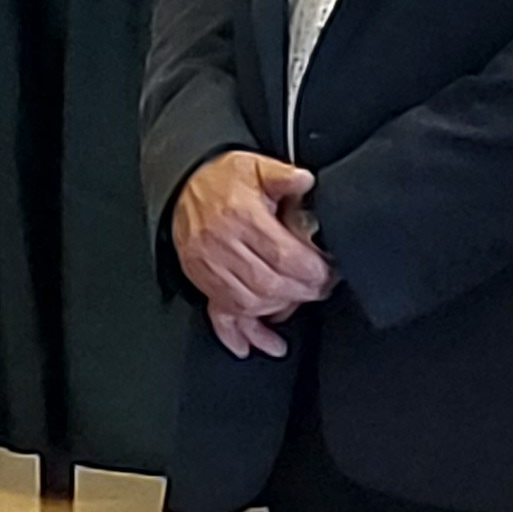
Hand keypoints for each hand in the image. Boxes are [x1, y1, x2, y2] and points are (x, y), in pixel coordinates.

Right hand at [170, 149, 330, 357]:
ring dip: (278, 310)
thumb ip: (284, 175)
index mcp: (240, 215)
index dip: (311, 270)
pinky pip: (221, 314)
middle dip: (302, 293)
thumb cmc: (222, 179)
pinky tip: (257, 345)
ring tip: (298, 304)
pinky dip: (240, 334)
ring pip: (248, 302)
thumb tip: (306, 181)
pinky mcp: (201, 279)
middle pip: (269, 283)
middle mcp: (221, 243)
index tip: (328, 272)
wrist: (183, 185)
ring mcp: (208, 266)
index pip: (282, 254)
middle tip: (322, 289)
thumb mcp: (256, 166)